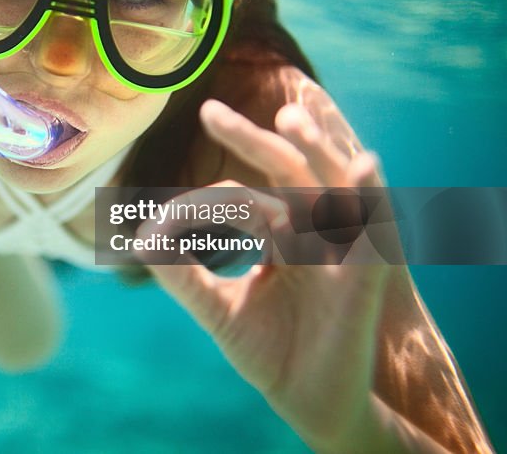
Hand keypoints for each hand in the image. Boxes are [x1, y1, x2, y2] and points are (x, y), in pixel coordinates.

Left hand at [139, 98, 392, 450]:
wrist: (307, 400)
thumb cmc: (268, 351)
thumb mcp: (219, 310)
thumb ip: (184, 276)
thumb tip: (137, 238)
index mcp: (279, 234)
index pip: (238, 200)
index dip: (196, 209)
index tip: (153, 232)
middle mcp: (311, 231)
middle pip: (283, 171)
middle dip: (251, 139)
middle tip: (209, 113)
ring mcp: (339, 248)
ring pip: (330, 183)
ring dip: (315, 147)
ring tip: (290, 116)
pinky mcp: (367, 275)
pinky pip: (376, 227)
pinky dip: (372, 193)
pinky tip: (364, 162)